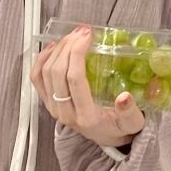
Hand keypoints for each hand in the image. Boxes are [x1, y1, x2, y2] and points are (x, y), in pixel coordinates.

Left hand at [30, 24, 145, 147]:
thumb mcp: (133, 123)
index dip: (78, 53)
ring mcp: (53, 108)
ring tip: (72, 36)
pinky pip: (37, 78)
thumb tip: (125, 97)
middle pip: (57, 72)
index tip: (88, 36)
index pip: (75, 79)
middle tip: (82, 31)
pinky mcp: (47, 103)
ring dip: (57, 49)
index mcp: (86, 116)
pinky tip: (54, 47)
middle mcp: (65, 113)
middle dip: (68, 46)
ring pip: (45, 72)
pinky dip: (42, 59)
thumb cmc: (119, 128)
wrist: (105, 138)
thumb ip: (130, 112)